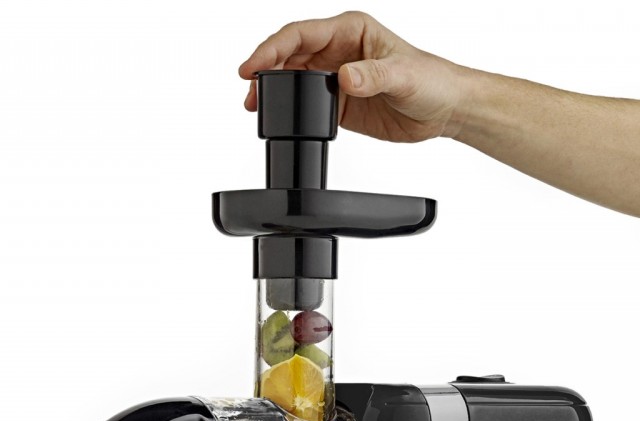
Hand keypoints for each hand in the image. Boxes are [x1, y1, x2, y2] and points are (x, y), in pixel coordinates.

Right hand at [238, 11, 468, 141]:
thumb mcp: (403, 75)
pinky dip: (288, 111)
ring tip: (255, 106)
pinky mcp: (337, 104)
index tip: (254, 66)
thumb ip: (372, 75)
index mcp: (350, 31)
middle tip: (249, 91)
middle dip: (265, 70)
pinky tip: (278, 118)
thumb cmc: (432, 80)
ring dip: (272, 92)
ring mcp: (335, 78)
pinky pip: (305, 104)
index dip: (273, 48)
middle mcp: (338, 51)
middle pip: (289, 56)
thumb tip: (345, 76)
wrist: (443, 110)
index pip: (301, 35)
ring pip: (292, 80)